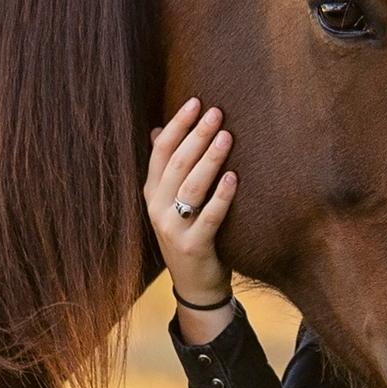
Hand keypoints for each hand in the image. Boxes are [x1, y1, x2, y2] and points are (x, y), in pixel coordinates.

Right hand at [145, 98, 237, 344]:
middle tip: (217, 112)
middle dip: (197, 135)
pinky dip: (221, 196)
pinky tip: (234, 177)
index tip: (196, 102)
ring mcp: (173, 229)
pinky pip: (208, 217)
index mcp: (152, 192)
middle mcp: (157, 208)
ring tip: (227, 136)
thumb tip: (156, 129)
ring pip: (191, 187)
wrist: (195, 285)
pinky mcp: (193, 247)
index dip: (177, 125)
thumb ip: (167, 169)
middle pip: (177, 164)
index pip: (160, 151)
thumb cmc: (190, 234)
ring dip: (209, 159)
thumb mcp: (172, 202)